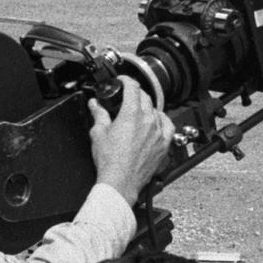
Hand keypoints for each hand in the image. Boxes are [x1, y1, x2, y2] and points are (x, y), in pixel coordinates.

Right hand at [88, 76, 173, 205]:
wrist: (120, 182)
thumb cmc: (110, 162)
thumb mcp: (98, 133)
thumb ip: (98, 115)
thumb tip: (95, 105)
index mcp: (132, 114)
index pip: (133, 87)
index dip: (126, 80)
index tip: (122, 81)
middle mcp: (148, 120)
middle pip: (145, 97)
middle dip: (135, 93)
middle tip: (126, 96)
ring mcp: (158, 133)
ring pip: (156, 110)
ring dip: (147, 107)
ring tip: (138, 110)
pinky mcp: (163, 145)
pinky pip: (168, 125)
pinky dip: (162, 120)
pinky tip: (157, 121)